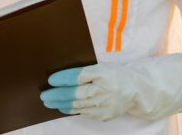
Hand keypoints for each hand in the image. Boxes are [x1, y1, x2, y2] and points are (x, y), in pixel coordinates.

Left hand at [40, 58, 181, 121]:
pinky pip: (85, 112)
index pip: (80, 75)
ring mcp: (105, 103)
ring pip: (79, 104)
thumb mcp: (103, 68)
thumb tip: (64, 74)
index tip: (51, 79)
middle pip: (76, 92)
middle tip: (44, 94)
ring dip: (61, 103)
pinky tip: (63, 107)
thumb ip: (86, 71)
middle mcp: (104, 89)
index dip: (64, 78)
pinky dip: (72, 110)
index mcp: (104, 73)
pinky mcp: (105, 114)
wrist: (137, 90)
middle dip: (57, 94)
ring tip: (49, 101)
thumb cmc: (117, 75)